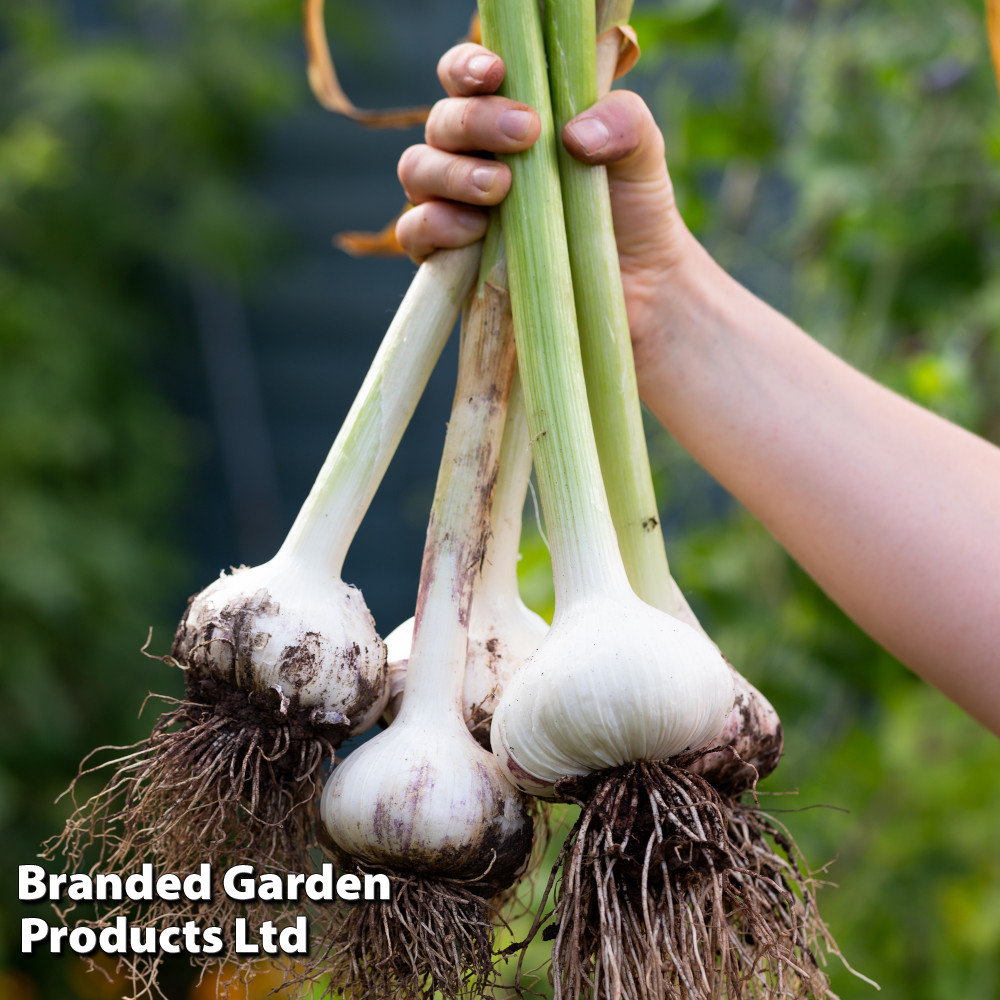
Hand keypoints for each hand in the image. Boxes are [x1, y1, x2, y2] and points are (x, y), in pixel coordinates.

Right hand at [395, 42, 702, 357]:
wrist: (639, 290)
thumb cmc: (632, 213)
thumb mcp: (641, 155)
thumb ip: (623, 123)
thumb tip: (572, 134)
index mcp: (509, 118)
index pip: (466, 77)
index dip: (467, 66)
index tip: (496, 72)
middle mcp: (473, 157)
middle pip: (441, 121)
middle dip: (476, 120)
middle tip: (526, 134)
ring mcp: (456, 208)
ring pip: (416, 169)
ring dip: (451, 171)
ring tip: (501, 188)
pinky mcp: (451, 262)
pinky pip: (413, 232)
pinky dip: (434, 223)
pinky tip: (475, 229)